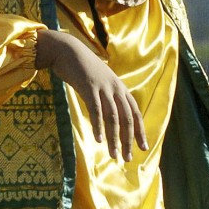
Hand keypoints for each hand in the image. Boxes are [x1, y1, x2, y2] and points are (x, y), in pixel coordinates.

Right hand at [35, 29, 147, 160]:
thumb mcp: (98, 81)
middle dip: (128, 140)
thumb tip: (108, 112)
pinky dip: (98, 126)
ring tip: (113, 154)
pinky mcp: (89, 87)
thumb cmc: (80, 67)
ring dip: (114, 138)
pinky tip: (98, 139)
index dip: (140, 131)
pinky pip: (96, 110)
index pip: (135, 113)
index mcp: (120, 88)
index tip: (142, 148)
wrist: (66, 49)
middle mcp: (115, 88)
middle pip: (126, 119)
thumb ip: (105, 95)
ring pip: (113, 117)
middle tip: (126, 158)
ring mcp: (103, 87)